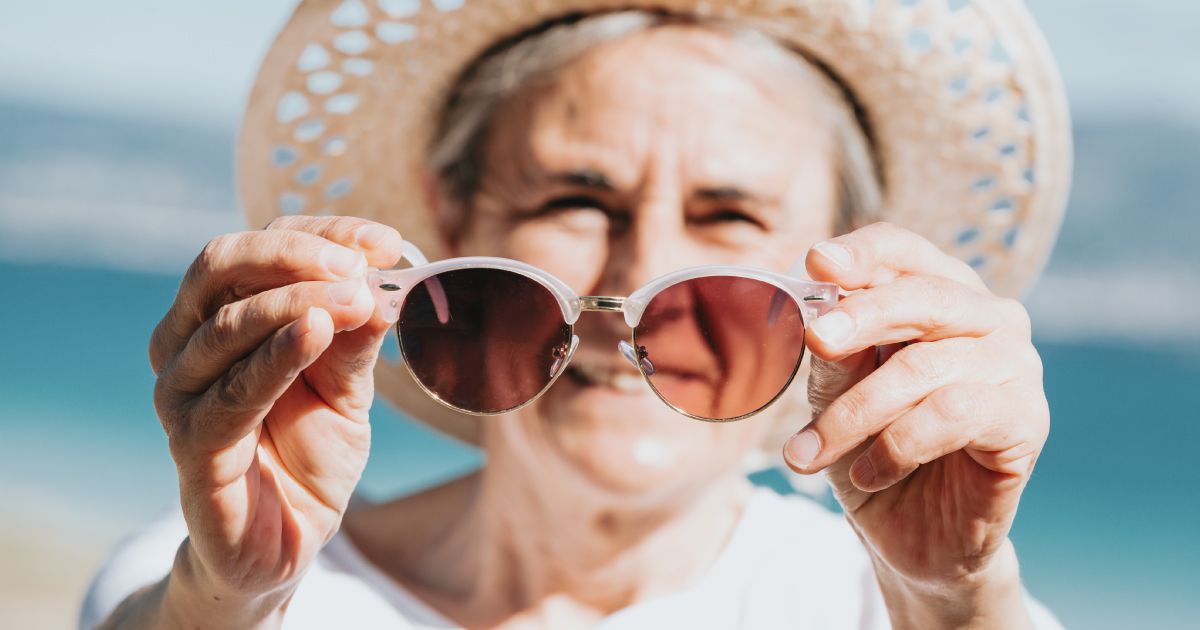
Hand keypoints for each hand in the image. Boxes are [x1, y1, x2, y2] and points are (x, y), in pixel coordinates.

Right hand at [147, 216, 402, 618]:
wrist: (285, 542)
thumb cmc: (308, 454)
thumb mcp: (347, 388)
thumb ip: (357, 341)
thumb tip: (383, 286)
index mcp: (218, 317)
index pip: (258, 248)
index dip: (322, 235)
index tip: (387, 244)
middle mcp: (185, 344)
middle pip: (221, 266)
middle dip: (295, 254)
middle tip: (359, 266)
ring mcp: (182, 394)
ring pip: (228, 323)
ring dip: (298, 300)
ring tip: (357, 297)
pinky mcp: (192, 445)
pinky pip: (233, 390)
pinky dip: (277, 354)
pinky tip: (318, 331)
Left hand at [785, 223, 1047, 625]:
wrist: (914, 536)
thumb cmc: (873, 450)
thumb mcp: (839, 393)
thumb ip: (837, 349)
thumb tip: (817, 311)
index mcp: (940, 295)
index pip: (905, 252)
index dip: (862, 252)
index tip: (816, 262)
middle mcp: (987, 318)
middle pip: (922, 296)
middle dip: (860, 316)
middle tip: (815, 338)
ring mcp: (1016, 365)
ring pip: (926, 366)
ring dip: (857, 412)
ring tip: (811, 453)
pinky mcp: (1026, 419)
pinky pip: (954, 414)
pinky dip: (898, 445)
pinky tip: (869, 473)